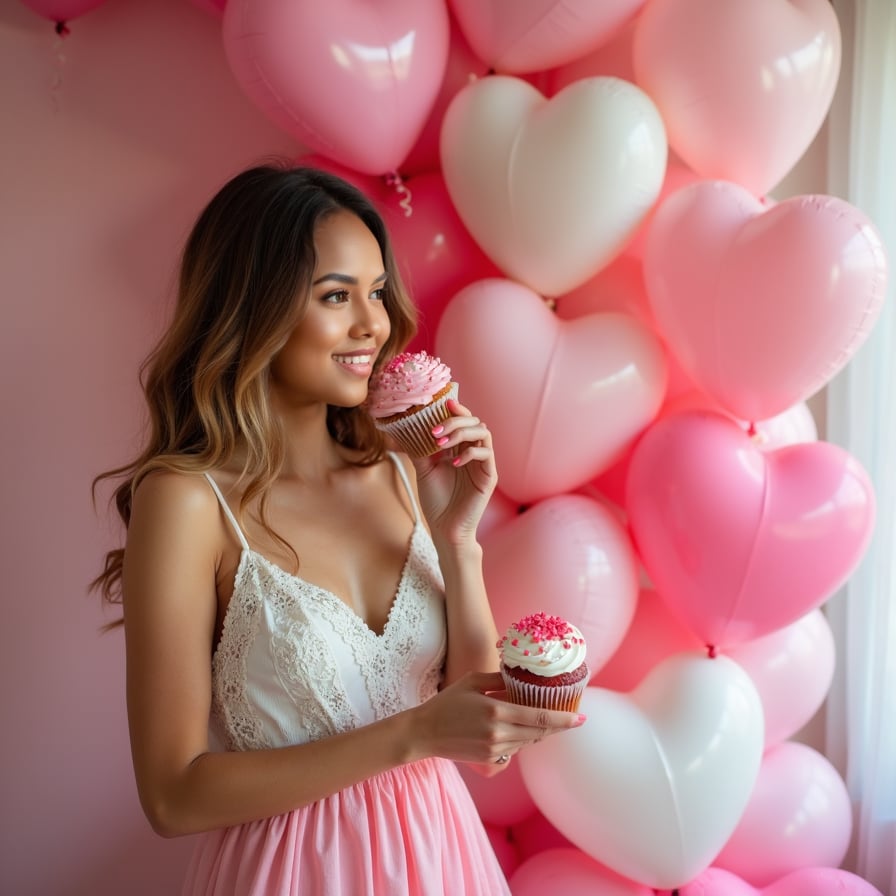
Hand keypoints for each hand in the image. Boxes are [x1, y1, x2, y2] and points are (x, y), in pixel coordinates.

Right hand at [407, 671, 584, 767]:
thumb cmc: (447, 703)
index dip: (563, 720)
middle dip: (558, 726)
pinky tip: (524, 729)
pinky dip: (523, 739)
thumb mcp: (472, 682)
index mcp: (497, 711)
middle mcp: (499, 733)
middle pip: (539, 732)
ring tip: (551, 721)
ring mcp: (494, 748)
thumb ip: (499, 680)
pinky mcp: (489, 758)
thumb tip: (522, 676)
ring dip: (540, 732)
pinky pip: (515, 749)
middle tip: (573, 718)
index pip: (539, 717)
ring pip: (528, 742)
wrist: (424, 733)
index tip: (581, 718)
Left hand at [411, 399, 497, 544]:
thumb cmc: (436, 500)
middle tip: (435, 430)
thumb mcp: (424, 469)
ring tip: (441, 443)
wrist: (445, 528)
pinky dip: (469, 453)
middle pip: (474, 421)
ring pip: (483, 432)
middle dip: (454, 420)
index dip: (456, 409)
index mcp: (461, 448)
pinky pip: (486, 454)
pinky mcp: (489, 477)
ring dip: (461, 432)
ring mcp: (483, 463)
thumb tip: (404, 429)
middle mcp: (474, 452)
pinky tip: (453, 463)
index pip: (464, 420)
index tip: (443, 403)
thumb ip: (419, 449)